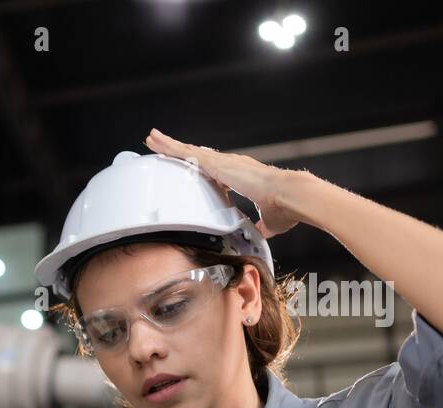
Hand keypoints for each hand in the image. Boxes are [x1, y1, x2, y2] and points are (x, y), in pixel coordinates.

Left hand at [144, 128, 301, 237]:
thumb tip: (264, 233)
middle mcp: (231, 165)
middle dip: (179, 151)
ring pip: (188, 151)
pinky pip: (186, 153)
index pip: (215, 169)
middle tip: (162, 146)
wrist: (290, 196)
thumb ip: (262, 225)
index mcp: (242, 176)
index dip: (200, 167)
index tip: (191, 166)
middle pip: (197, 156)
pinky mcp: (217, 164)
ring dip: (169, 145)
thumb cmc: (285, 207)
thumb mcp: (270, 221)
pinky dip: (170, 147)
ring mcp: (223, 162)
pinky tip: (157, 142)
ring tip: (152, 139)